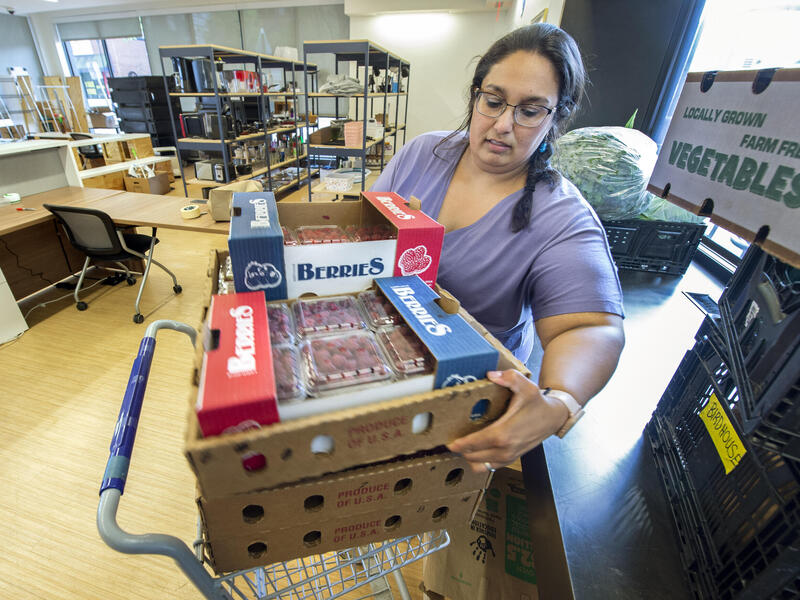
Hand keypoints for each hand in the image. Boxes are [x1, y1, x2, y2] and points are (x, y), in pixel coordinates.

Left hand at [446, 370, 569, 472]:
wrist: (553, 418)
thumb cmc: (537, 403)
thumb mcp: (526, 386)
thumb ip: (509, 378)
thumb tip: (490, 375)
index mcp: (504, 433)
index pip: (475, 443)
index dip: (460, 443)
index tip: (448, 441)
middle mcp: (505, 449)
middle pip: (473, 455)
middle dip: (460, 449)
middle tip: (450, 439)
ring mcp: (508, 457)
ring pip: (479, 465)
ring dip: (468, 456)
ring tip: (461, 444)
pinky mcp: (510, 459)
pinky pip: (488, 467)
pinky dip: (478, 461)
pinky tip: (474, 449)